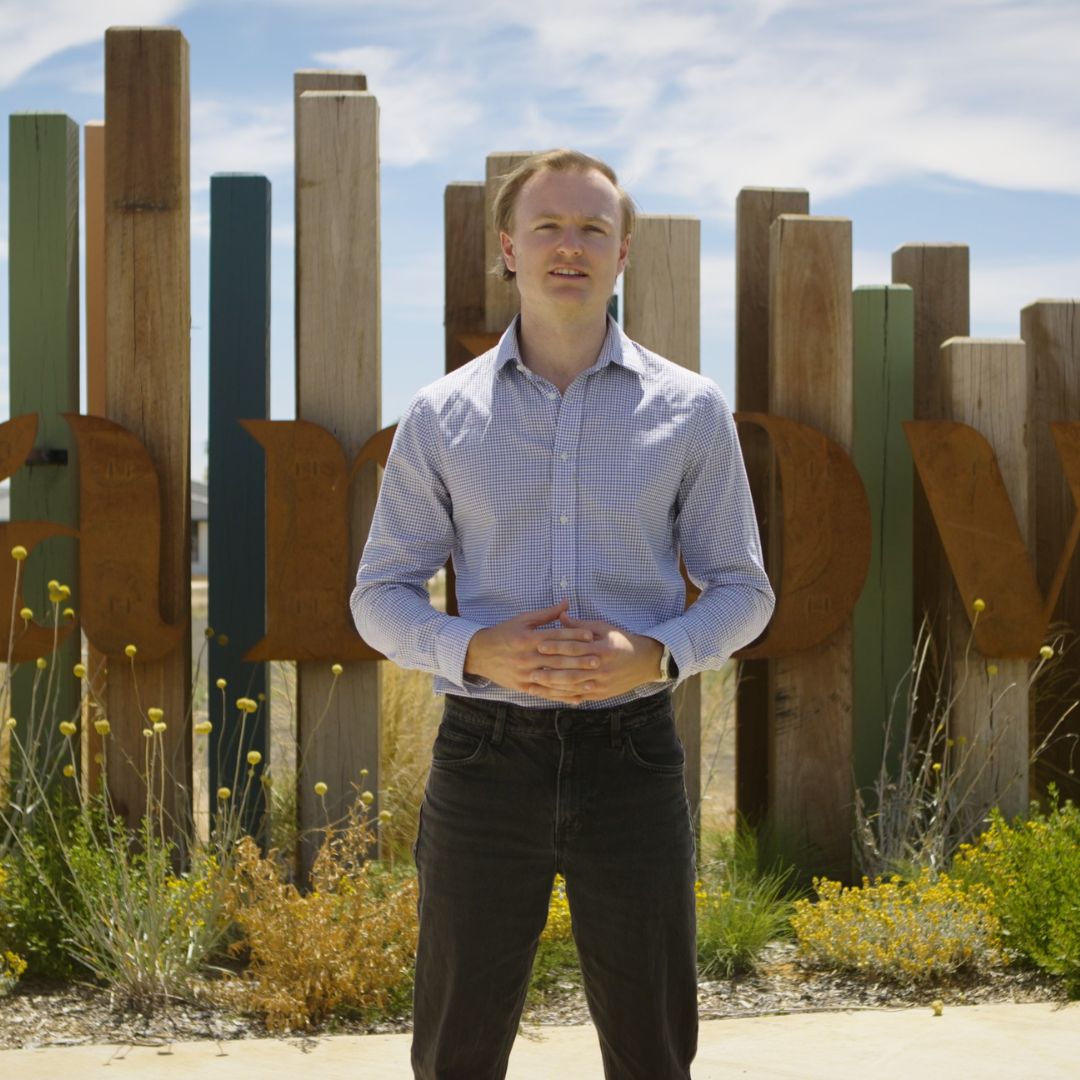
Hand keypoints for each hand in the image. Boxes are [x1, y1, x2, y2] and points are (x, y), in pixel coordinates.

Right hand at [464, 600, 600, 701]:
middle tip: (598, 660)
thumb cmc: (504, 633)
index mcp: (528, 638)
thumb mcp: (523, 620)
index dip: (574, 635)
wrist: (479, 653)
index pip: (555, 636)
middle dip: (578, 660)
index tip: (591, 635)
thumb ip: (547, 614)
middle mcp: (527, 657)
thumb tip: (567, 603)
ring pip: (553, 679)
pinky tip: (576, 698)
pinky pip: (545, 693)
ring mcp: (525, 674)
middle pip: (557, 659)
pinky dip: (562, 696)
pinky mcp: (523, 687)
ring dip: (574, 681)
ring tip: (592, 681)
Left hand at [534, 610, 664, 702]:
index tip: (539, 645)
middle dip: (549, 669)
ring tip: (534, 683)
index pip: (575, 648)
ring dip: (552, 686)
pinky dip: (563, 696)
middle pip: (571, 669)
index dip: (556, 646)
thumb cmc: (622, 641)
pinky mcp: (601, 694)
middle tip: (530, 668)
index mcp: (602, 648)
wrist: (645, 662)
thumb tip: (560, 616)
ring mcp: (602, 683)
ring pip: (573, 686)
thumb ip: (580, 625)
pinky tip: (549, 694)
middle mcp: (601, 668)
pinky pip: (580, 696)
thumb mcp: (604, 628)